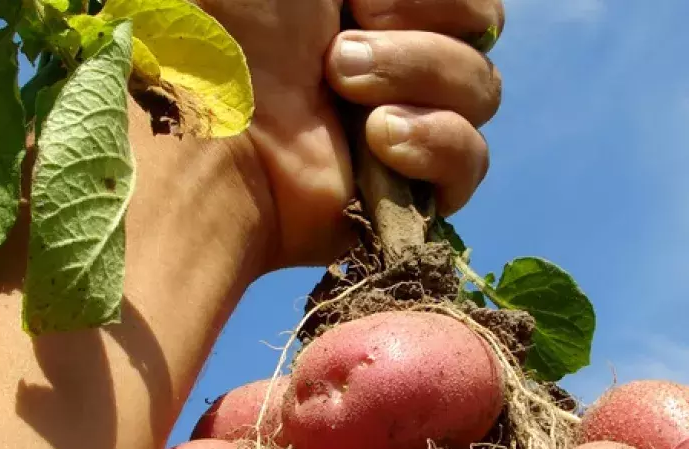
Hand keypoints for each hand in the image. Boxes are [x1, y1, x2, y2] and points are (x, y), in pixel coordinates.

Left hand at [195, 0, 503, 270]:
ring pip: (483, 87)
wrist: (205, 131)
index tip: (361, 1)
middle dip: (420, 26)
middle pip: (482, 27)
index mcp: (371, 6)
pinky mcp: (409, 189)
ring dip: (420, 74)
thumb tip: (378, 4)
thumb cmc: (231, 28)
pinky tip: (381, 141)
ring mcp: (405, 121)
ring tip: (341, 89)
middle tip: (337, 51)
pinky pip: (472, 159)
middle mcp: (395, 57)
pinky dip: (437, 143)